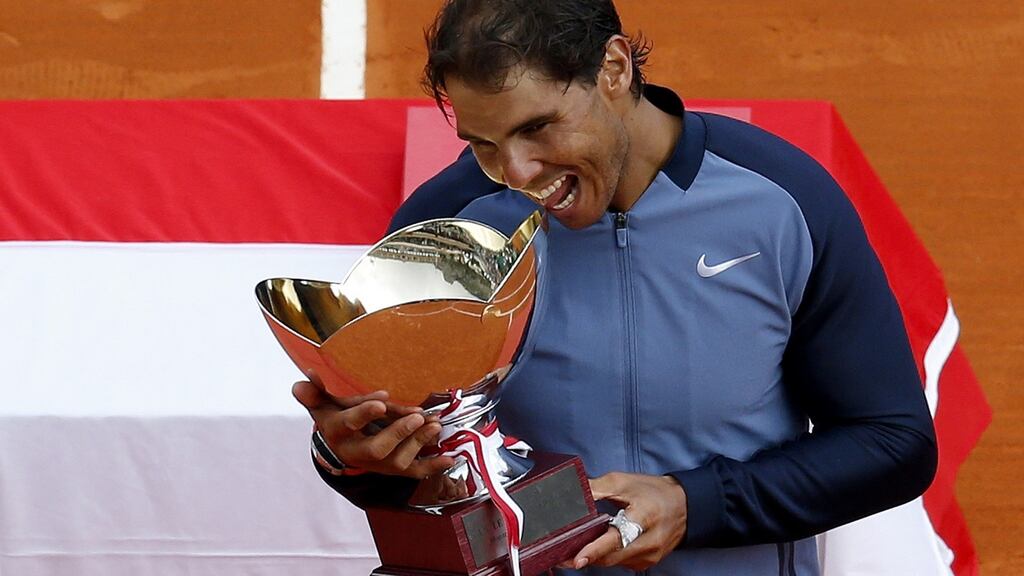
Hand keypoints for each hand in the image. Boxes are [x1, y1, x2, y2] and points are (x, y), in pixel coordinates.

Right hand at [292, 378, 454, 478]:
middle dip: (398, 432)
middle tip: (416, 415)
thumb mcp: (322, 405)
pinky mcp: (393, 469)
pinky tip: (450, 457)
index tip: (382, 400)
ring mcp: (377, 464)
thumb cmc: (335, 420)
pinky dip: (433, 466)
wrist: (341, 450)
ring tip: (435, 424)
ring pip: (398, 461)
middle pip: (377, 448)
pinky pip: (414, 472)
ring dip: (418, 443)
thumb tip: (302, 380)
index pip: (349, 423)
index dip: (364, 414)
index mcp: (339, 432)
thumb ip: (314, 393)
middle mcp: (358, 452)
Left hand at [569, 472, 687, 570]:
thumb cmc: (654, 492)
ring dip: (594, 557)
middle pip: (611, 556)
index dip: (595, 549)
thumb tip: (573, 492)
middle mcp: (649, 542)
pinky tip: (595, 549)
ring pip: (614, 562)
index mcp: (644, 518)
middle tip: (560, 555)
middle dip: (585, 556)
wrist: (685, 506)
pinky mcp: (648, 562)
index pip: (617, 538)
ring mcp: (650, 556)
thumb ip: (598, 488)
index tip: (577, 559)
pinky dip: (607, 557)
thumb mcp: (625, 482)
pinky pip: (621, 563)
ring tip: (572, 551)